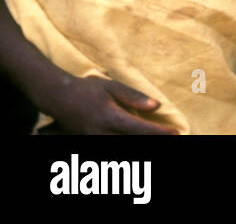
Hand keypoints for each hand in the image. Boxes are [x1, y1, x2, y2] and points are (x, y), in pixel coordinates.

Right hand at [44, 76, 176, 134]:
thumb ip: (135, 97)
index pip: (140, 128)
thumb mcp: (113, 87)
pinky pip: (113, 147)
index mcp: (110, 117)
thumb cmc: (88, 90)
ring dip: (143, 145)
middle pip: (133, 142)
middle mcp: (102, 133)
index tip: (176, 133)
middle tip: (175, 138)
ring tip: (161, 139)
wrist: (59, 99)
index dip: (159, 132)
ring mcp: (95, 141)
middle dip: (154, 141)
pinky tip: (141, 139)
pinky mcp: (92, 143)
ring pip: (123, 148)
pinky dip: (129, 146)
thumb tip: (157, 106)